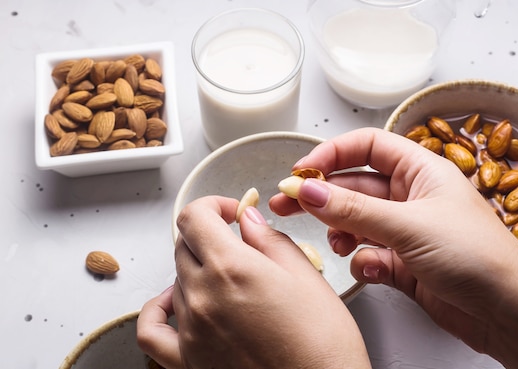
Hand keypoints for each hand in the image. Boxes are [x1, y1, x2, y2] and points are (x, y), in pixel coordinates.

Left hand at [137, 196, 369, 368]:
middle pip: (185, 245)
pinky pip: (153, 328)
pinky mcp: (188, 360)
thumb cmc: (323, 343)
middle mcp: (203, 296)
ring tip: (230, 277)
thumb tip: (248, 221)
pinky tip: (175, 300)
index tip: (233, 213)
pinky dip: (158, 307)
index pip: (194, 217)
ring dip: (199, 268)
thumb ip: (270, 240)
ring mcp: (192, 330)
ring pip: (177, 278)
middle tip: (239, 243)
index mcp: (231, 268)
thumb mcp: (306, 276)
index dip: (214, 205)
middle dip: (210, 234)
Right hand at [270, 127, 517, 352]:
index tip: (303, 170)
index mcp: (422, 171)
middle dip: (322, 195)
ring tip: (337, 242)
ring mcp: (409, 231)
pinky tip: (370, 268)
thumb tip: (308, 189)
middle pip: (356, 186)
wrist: (510, 312)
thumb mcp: (409, 225)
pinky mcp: (407, 264)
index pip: (369, 146)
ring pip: (359, 222)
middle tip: (286, 203)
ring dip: (342, 231)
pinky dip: (364, 261)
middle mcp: (413, 197)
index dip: (333, 153)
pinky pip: (370, 255)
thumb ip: (353, 209)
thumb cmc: (478, 257)